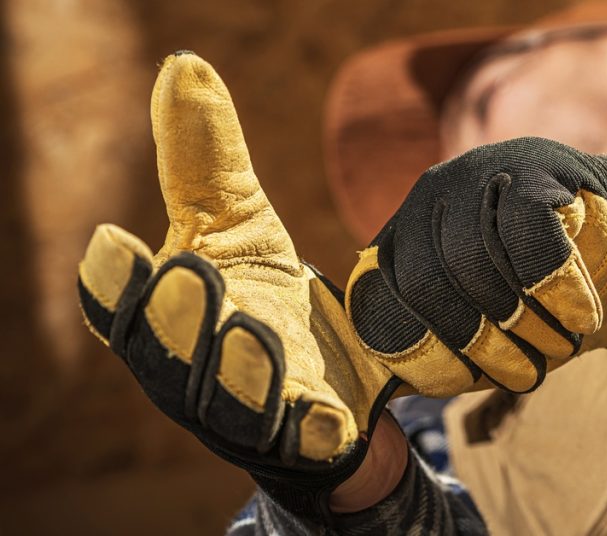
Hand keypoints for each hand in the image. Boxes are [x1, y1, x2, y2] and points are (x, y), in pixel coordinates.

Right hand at [78, 52, 405, 522]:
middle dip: (175, 321)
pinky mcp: (307, 438)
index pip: (123, 310)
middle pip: (167, 360)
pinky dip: (308, 429)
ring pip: (227, 406)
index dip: (114, 285)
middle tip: (191, 276)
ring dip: (235, 371)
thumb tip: (185, 66)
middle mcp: (194, 373)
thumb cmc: (265, 297)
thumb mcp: (239, 222)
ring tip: (250, 329)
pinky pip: (302, 442)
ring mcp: (251, 414)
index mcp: (166, 320)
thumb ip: (208, 157)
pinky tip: (326, 415)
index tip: (115, 242)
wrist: (334, 372)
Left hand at [345, 128, 606, 394]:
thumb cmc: (548, 303)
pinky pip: (529, 234)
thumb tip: (391, 388)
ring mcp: (483, 171)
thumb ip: (436, 349)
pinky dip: (557, 287)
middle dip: (478, 344)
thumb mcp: (485, 329)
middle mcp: (433, 195)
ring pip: (473, 260)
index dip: (415, 350)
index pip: (377, 298)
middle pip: (426, 282)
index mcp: (406, 235)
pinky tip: (583, 314)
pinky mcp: (536, 166)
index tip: (461, 383)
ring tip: (560, 347)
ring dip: (522, 322)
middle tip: (525, 374)